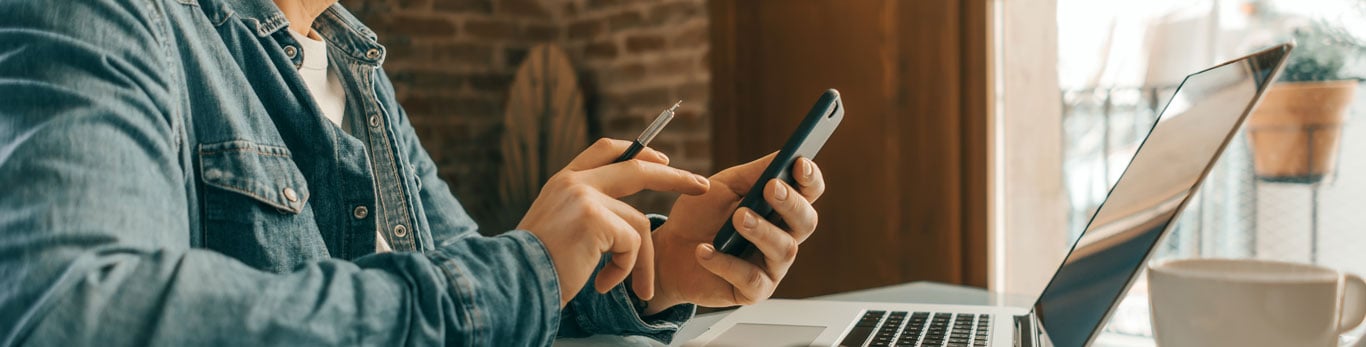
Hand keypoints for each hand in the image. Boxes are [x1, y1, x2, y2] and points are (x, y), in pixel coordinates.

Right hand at [519, 138, 709, 306]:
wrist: (514, 282)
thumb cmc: (536, 268)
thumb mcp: (558, 229)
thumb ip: (586, 213)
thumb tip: (625, 221)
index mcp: (564, 180)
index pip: (606, 149)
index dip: (639, 151)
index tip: (663, 158)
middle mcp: (574, 182)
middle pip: (638, 168)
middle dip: (676, 177)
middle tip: (702, 186)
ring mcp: (585, 196)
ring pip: (638, 223)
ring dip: (640, 261)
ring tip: (631, 287)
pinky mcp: (595, 219)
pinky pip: (632, 245)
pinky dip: (625, 271)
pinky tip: (602, 284)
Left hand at [647, 154, 825, 312]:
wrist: (669, 251)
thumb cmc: (700, 216)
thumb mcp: (724, 186)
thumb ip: (754, 174)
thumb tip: (785, 156)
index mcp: (780, 207)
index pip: (809, 192)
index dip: (810, 179)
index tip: (800, 163)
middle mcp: (783, 236)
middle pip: (806, 221)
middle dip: (791, 203)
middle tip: (770, 189)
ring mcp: (771, 266)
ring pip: (783, 250)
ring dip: (761, 231)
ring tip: (738, 218)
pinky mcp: (753, 291)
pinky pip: (751, 279)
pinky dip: (726, 263)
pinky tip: (705, 250)